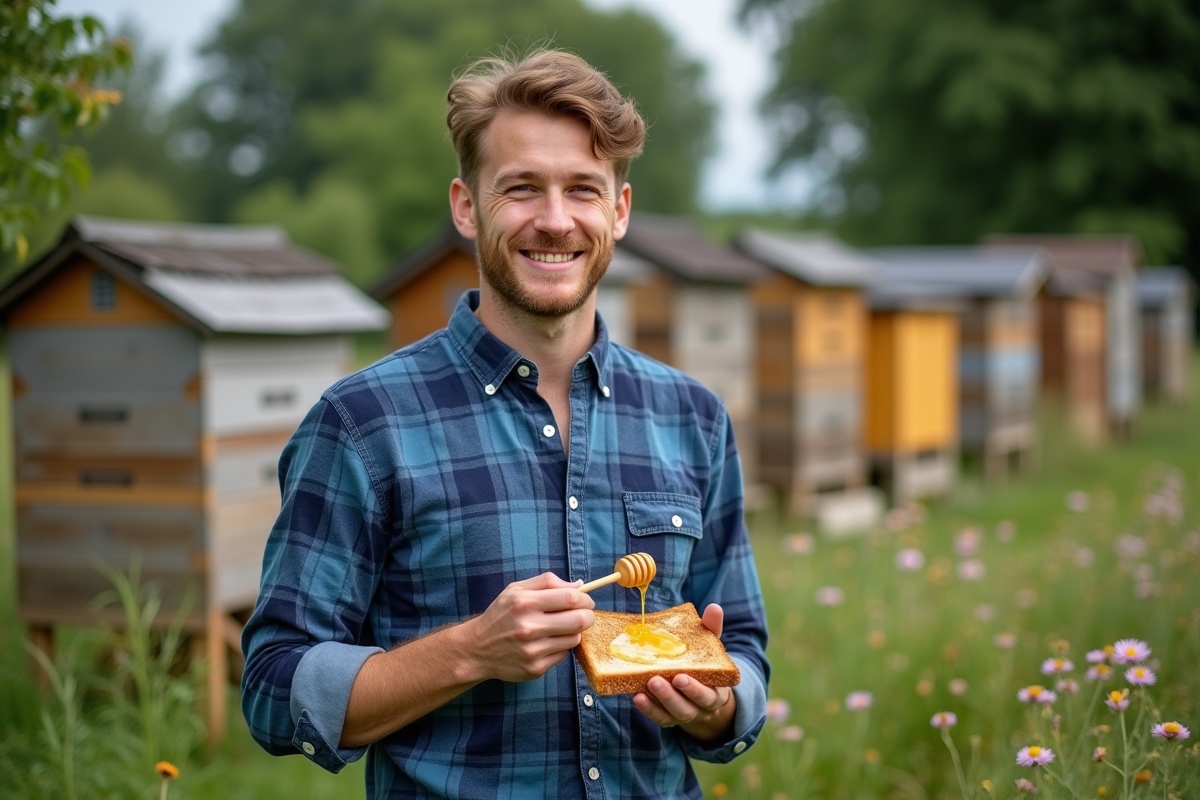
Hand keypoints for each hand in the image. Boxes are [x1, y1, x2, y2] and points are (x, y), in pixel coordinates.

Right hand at [462, 572, 594, 683]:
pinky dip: (561, 647)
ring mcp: (532, 650)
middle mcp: (528, 627)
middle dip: (588, 615)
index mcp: (524, 603)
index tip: (585, 600)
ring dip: (574, 632)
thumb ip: (547, 582)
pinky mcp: (535, 668)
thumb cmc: (500, 615)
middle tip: (584, 614)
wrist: (477, 649)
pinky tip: (547, 643)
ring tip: (561, 628)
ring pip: (574, 638)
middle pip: (579, 620)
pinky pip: (563, 655)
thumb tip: (579, 585)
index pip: (571, 598)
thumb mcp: (516, 590)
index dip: (585, 598)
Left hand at [632, 603, 735, 742]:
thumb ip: (712, 629)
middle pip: (688, 708)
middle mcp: (701, 708)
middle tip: (656, 680)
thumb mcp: (710, 647)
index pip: (709, 695)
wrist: (701, 687)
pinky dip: (649, 709)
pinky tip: (637, 696)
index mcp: (716, 691)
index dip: (695, 689)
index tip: (681, 677)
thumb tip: (714, 607)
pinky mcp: (668, 717)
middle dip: (671, 696)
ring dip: (658, 701)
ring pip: (672, 715)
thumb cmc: (704, 662)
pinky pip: (659, 717)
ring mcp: (683, 714)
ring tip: (644, 686)